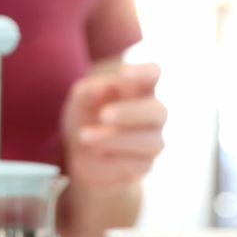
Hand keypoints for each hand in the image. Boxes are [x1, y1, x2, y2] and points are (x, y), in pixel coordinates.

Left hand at [62, 63, 166, 190]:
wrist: (80, 158)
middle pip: (157, 110)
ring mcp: (152, 140)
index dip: (144, 72)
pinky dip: (115, 156)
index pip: (153, 74)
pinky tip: (97, 154)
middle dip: (130, 112)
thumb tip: (106, 86)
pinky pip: (139, 163)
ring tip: (85, 136)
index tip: (123, 73)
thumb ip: (90, 90)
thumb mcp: (79, 101)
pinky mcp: (144, 164)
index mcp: (139, 89)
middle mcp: (152, 113)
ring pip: (150, 140)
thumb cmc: (85, 119)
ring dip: (117, 137)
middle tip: (104, 114)